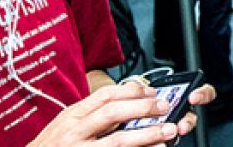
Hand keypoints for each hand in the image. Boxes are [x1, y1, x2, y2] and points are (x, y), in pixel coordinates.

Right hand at [28, 82, 215, 146]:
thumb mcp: (65, 125)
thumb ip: (90, 115)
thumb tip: (125, 104)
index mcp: (71, 116)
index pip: (104, 96)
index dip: (132, 91)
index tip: (152, 91)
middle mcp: (74, 133)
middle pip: (113, 114)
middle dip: (142, 108)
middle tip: (164, 106)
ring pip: (117, 141)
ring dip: (146, 135)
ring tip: (167, 131)